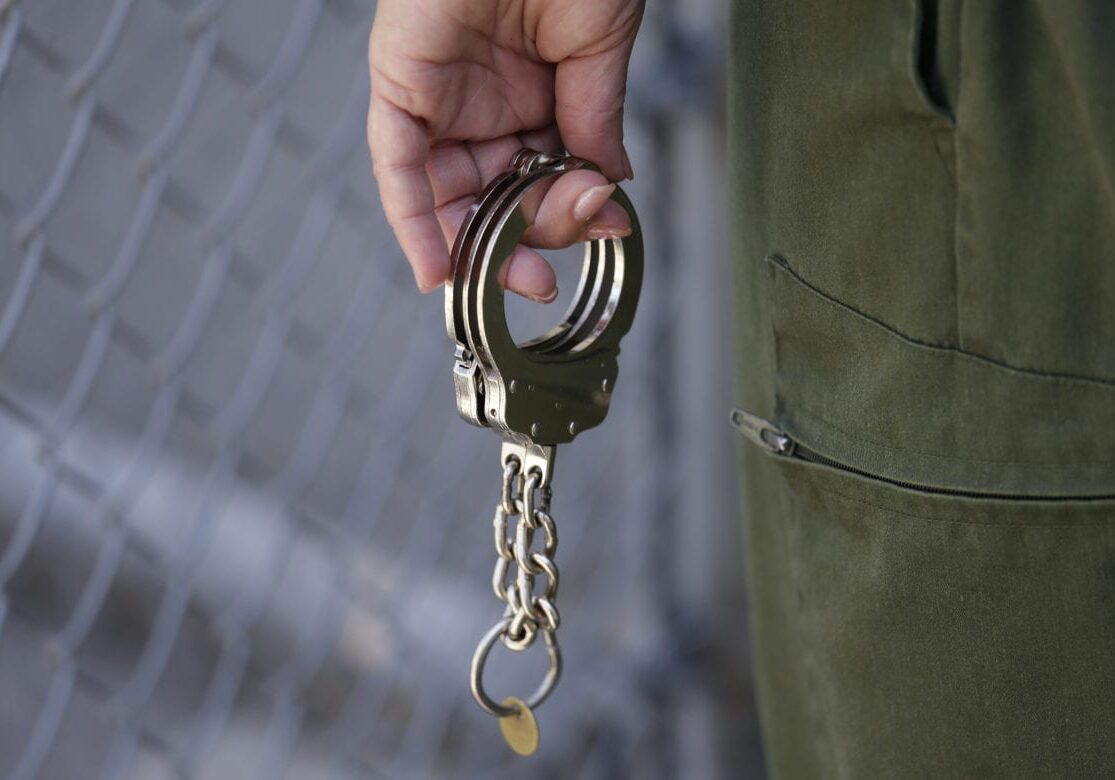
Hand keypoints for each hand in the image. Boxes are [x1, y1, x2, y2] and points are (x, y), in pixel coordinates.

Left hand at [367, 0, 642, 299]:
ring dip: (477, 245)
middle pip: (495, 198)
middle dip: (520, 245)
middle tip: (544, 278)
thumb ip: (594, 125)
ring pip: (449, 194)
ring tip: (515, 274)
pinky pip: (399, 168)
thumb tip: (607, 192)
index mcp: (533, 95)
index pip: (543, 177)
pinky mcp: (400, 87)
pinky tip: (439, 270)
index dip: (566, 215)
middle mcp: (483, 105)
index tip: (601, 233)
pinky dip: (414, 222)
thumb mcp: (598, 51)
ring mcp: (440, 99)